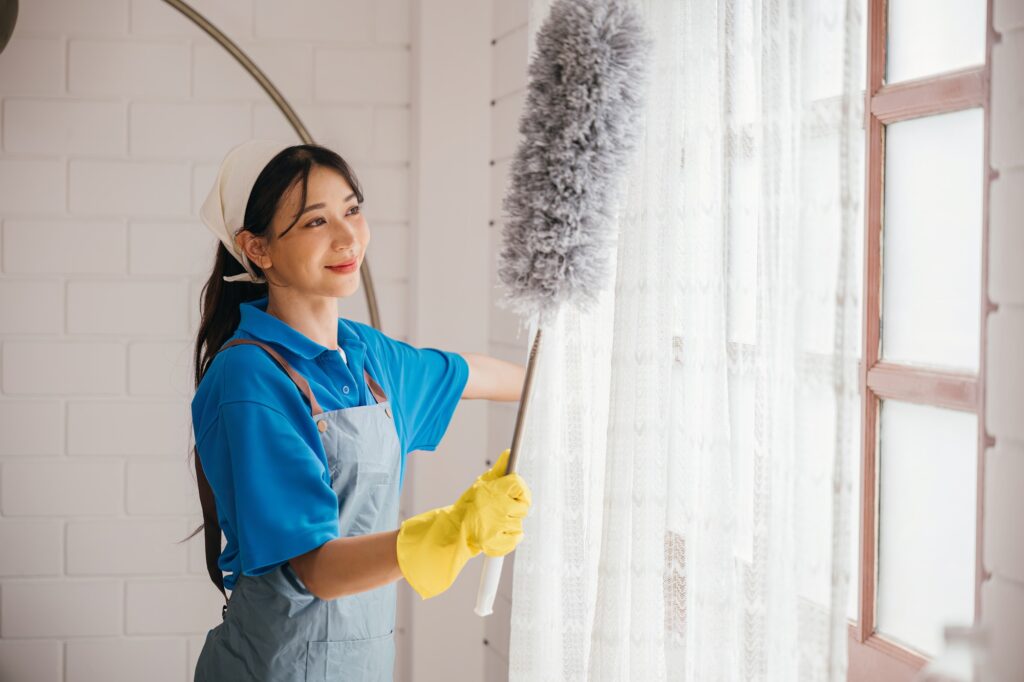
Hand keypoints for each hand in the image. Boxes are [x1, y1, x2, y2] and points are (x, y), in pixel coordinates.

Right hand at [395, 449, 531, 598]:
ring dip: (510, 522)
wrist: (455, 528)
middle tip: (502, 507)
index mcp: (494, 491)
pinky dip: (510, 536)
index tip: (515, 492)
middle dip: (516, 507)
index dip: (519, 489)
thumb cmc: (470, 504)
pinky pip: (516, 537)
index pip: (519, 485)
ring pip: (519, 523)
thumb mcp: (483, 483)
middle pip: (524, 506)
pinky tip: (498, 531)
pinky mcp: (498, 542)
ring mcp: (498, 527)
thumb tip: (509, 453)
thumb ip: (499, 469)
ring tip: (495, 520)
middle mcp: (498, 508)